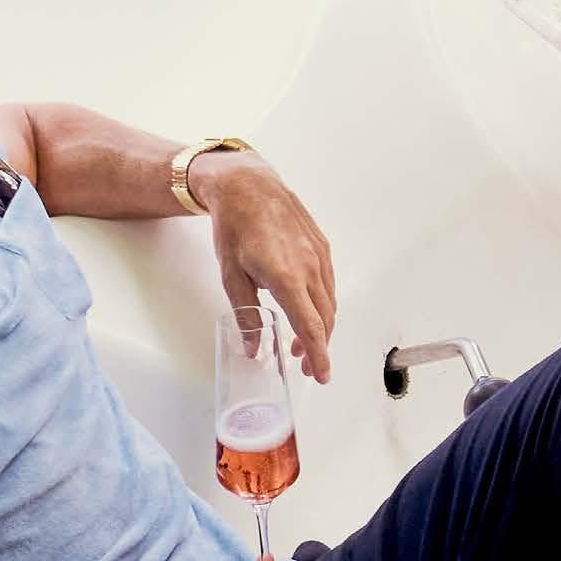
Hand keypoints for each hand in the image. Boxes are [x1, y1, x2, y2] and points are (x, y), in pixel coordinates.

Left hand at [192, 151, 336, 381]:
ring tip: (301, 342)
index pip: (310, 328)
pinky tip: (306, 309)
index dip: (318, 356)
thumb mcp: (230, 275)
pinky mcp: (322, 246)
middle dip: (318, 347)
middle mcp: (310, 267)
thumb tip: (253, 346)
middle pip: (324, 320)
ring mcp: (319, 256)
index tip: (322, 374)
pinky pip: (329, 284)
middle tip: (305, 365)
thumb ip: (246, 314)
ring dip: (320, 327)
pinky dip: (322, 304)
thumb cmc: (235, 226)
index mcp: (286, 278)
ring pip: (329, 303)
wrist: (247, 185)